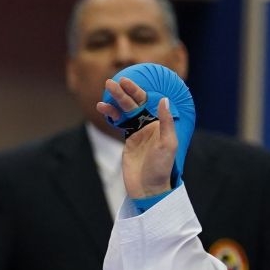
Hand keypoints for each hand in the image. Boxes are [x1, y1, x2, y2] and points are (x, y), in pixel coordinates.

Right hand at [100, 77, 177, 199]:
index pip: (147, 102)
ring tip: (104, 93)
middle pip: (134, 104)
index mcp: (159, 123)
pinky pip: (119, 124)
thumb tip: (163, 99)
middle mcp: (149, 124)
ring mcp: (138, 132)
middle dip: (122, 93)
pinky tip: (102, 108)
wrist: (149, 187)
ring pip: (125, 112)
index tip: (125, 82)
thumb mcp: (167, 144)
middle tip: (110, 83)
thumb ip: (166, 122)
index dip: (135, 91)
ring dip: (114, 102)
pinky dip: (111, 115)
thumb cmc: (161, 167)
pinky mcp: (128, 140)